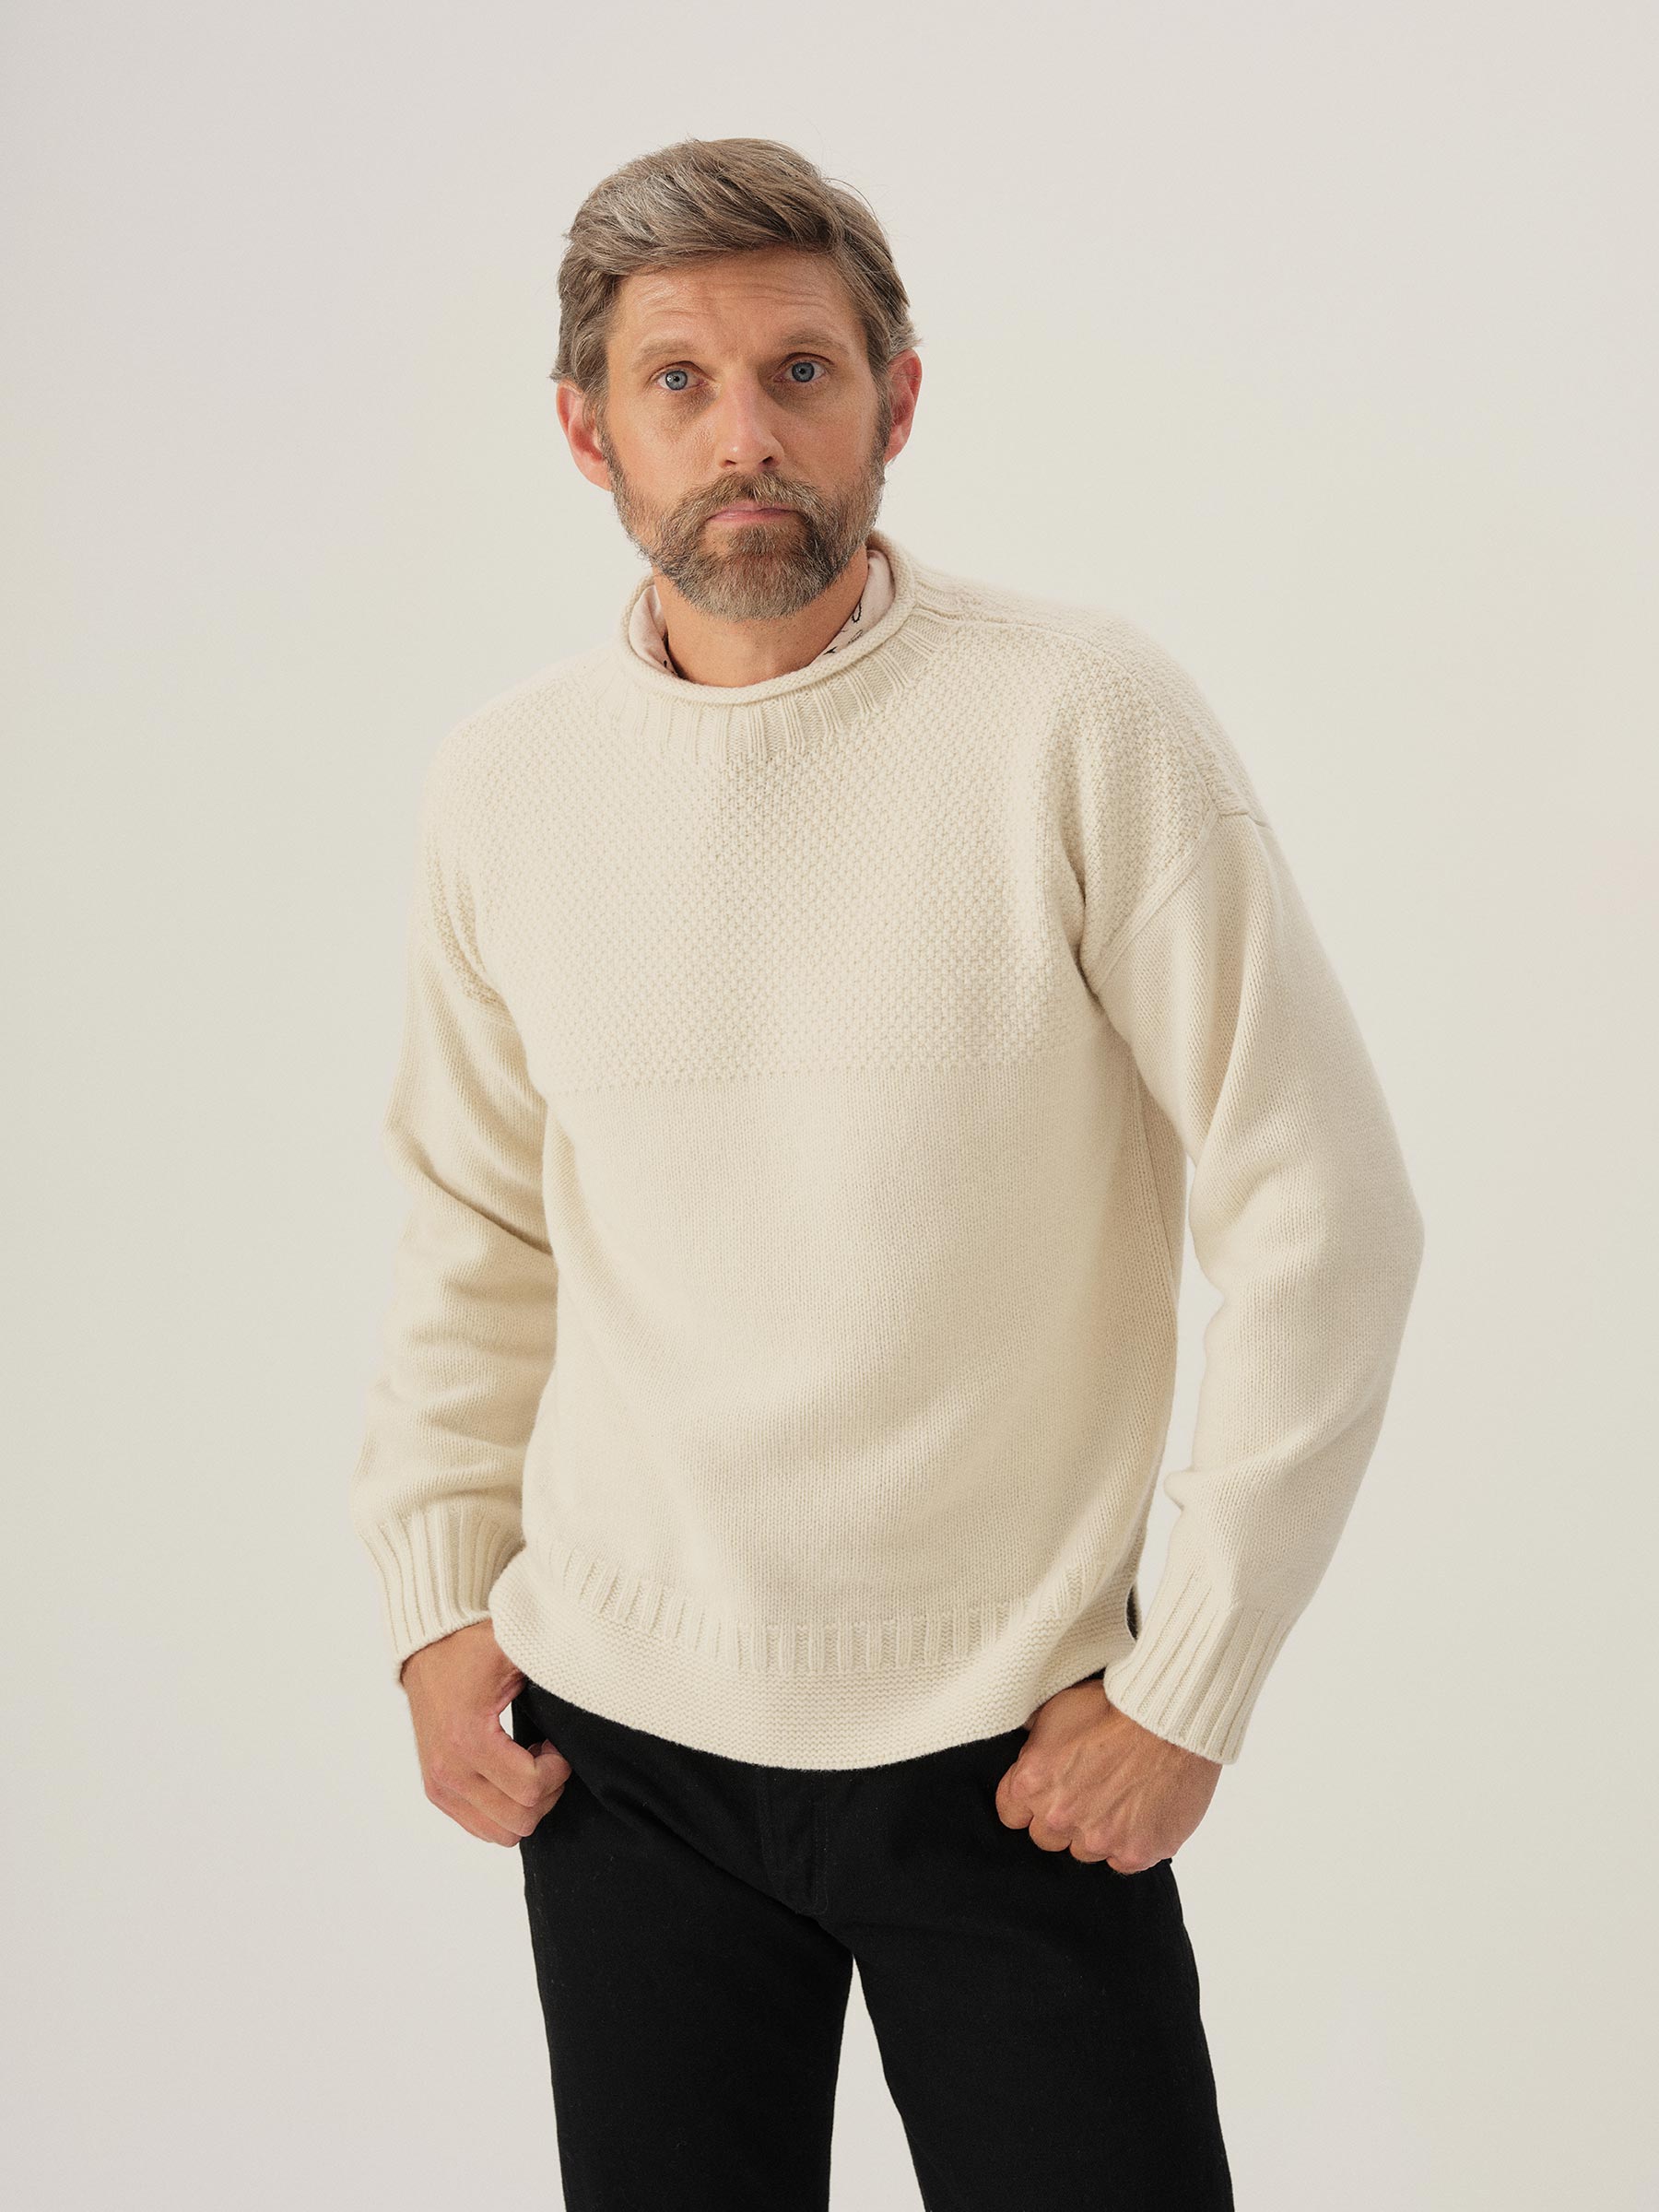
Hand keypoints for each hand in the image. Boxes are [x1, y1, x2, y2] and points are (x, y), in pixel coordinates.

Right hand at [399, 1620, 570, 1845]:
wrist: (427, 1647)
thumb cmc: (471, 1646)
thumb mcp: (514, 1646)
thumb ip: (553, 1662)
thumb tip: (596, 1676)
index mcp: (468, 1739)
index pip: (531, 1788)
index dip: (558, 1768)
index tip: (557, 1741)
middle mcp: (449, 1771)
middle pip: (520, 1820)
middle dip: (547, 1790)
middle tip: (548, 1755)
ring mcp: (439, 1785)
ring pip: (501, 1833)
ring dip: (526, 1804)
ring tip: (529, 1764)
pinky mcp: (437, 1791)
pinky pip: (480, 1828)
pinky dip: (503, 1809)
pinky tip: (509, 1771)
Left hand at [994, 1678, 1220, 1869]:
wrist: (1169, 1717)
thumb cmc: (1116, 1706)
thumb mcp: (1059, 1707)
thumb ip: (1035, 1737)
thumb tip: (1026, 1743)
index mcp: (1032, 1783)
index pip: (1010, 1814)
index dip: (1029, 1802)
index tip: (1045, 1793)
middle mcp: (1060, 1817)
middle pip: (1046, 1837)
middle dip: (1062, 1819)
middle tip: (1088, 1792)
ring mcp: (1099, 1840)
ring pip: (1086, 1851)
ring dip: (1097, 1832)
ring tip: (1120, 1798)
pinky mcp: (1136, 1853)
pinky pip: (1123, 1860)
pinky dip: (1131, 1841)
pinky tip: (1142, 1813)